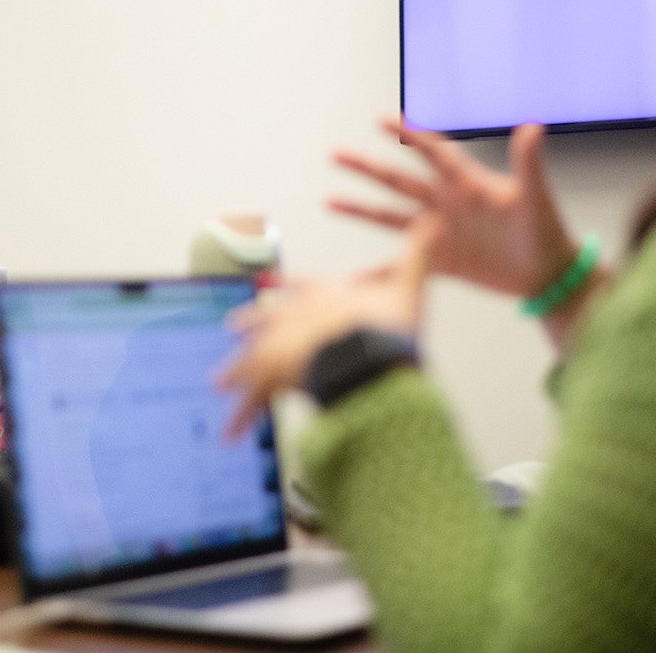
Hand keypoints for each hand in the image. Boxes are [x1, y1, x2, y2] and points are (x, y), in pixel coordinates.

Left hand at [218, 246, 427, 437]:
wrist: (366, 357)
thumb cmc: (387, 328)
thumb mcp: (409, 287)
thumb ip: (418, 256)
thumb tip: (435, 222)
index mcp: (325, 295)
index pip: (302, 287)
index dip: (288, 288)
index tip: (272, 289)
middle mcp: (295, 318)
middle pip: (266, 320)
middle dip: (251, 323)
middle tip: (234, 327)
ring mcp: (281, 348)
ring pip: (250, 360)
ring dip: (235, 372)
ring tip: (220, 383)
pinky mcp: (275, 380)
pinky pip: (253, 402)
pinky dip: (241, 417)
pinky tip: (230, 433)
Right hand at [329, 115, 577, 298]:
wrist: (548, 276)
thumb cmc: (547, 233)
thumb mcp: (536, 198)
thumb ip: (529, 163)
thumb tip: (533, 126)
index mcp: (468, 184)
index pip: (432, 152)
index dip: (409, 135)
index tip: (383, 120)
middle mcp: (446, 203)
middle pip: (399, 180)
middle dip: (367, 167)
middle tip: (336, 154)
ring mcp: (438, 232)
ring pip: (391, 216)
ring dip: (361, 208)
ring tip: (329, 200)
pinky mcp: (438, 261)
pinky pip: (400, 264)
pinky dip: (376, 272)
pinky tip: (352, 278)